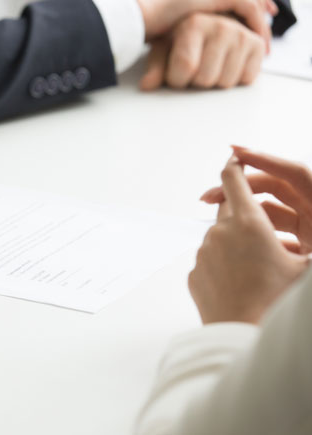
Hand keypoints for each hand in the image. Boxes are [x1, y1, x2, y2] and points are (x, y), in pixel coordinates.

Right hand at [129, 0, 275, 41]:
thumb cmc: (139, 20)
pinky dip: (256, 23)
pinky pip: (249, 7)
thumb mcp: (162, 17)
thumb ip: (176, 21)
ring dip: (259, 17)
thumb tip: (174, 36)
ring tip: (265, 37)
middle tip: (268, 14)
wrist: (135, 13)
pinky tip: (259, 39)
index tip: (248, 10)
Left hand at [140, 13, 265, 89]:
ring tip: (211, 65)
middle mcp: (221, 25)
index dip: (177, 80)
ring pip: (225, 83)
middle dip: (196, 82)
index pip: (185, 68)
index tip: (176, 74)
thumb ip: (155, 68)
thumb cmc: (183, 40)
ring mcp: (242, 35)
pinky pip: (245, 80)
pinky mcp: (258, 46)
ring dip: (215, 82)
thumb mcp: (165, 50)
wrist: (213, 25)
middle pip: (205, 79)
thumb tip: (147, 85)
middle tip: (196, 69)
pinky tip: (227, 65)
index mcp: (194, 24)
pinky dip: (235, 79)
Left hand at [189, 156, 307, 324]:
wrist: (246, 336)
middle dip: (243, 214)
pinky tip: (240, 282)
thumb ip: (300, 241)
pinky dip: (222, 264)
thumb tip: (299, 237)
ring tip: (256, 266)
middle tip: (262, 231)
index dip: (236, 166)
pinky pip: (208, 260)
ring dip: (233, 242)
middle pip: (226, 209)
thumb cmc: (281, 301)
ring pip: (217, 236)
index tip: (236, 158)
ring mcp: (203, 253)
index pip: (234, 179)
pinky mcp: (193, 273)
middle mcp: (219, 232)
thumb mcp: (303, 267)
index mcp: (248, 222)